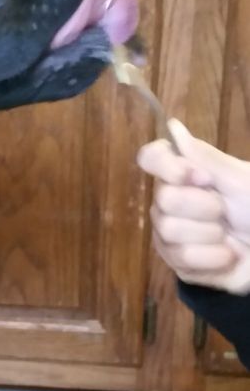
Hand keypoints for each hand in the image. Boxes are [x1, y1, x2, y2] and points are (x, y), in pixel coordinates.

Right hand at [137, 119, 249, 293]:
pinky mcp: (178, 264)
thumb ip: (204, 157)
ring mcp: (170, 235)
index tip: (201, 177)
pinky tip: (228, 255)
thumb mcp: (240, 180)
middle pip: (163, 199)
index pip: (151, 158)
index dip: (168, 167)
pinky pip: (181, 260)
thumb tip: (173, 126)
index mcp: (184, 176)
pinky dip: (213, 258)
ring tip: (229, 236)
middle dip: (203, 207)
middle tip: (226, 212)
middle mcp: (170, 203)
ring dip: (210, 235)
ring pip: (169, 232)